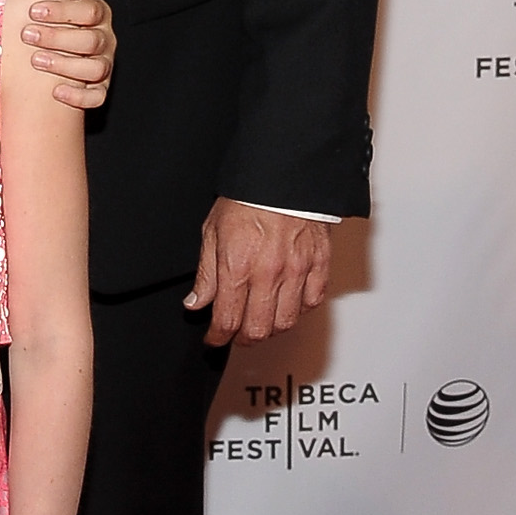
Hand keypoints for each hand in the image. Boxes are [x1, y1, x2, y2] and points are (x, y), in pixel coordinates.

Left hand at [21, 0, 115, 109]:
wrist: (64, 45)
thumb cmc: (61, 16)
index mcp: (98, 14)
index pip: (90, 11)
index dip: (63, 11)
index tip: (33, 11)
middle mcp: (105, 39)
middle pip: (90, 41)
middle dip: (56, 38)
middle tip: (27, 35)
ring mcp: (104, 64)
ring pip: (95, 69)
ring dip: (64, 65)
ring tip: (36, 60)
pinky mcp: (100, 88)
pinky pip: (97, 96)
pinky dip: (79, 96)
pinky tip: (56, 91)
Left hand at [185, 200, 332, 344]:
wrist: (283, 176)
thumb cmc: (247, 198)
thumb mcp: (212, 233)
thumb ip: (206, 274)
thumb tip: (196, 302)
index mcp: (237, 266)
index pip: (227, 320)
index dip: (218, 337)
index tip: (214, 338)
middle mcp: (268, 274)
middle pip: (258, 330)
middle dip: (243, 339)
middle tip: (237, 335)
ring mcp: (297, 271)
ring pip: (286, 322)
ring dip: (271, 328)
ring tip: (261, 321)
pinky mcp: (319, 264)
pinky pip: (312, 301)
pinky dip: (299, 309)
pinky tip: (288, 303)